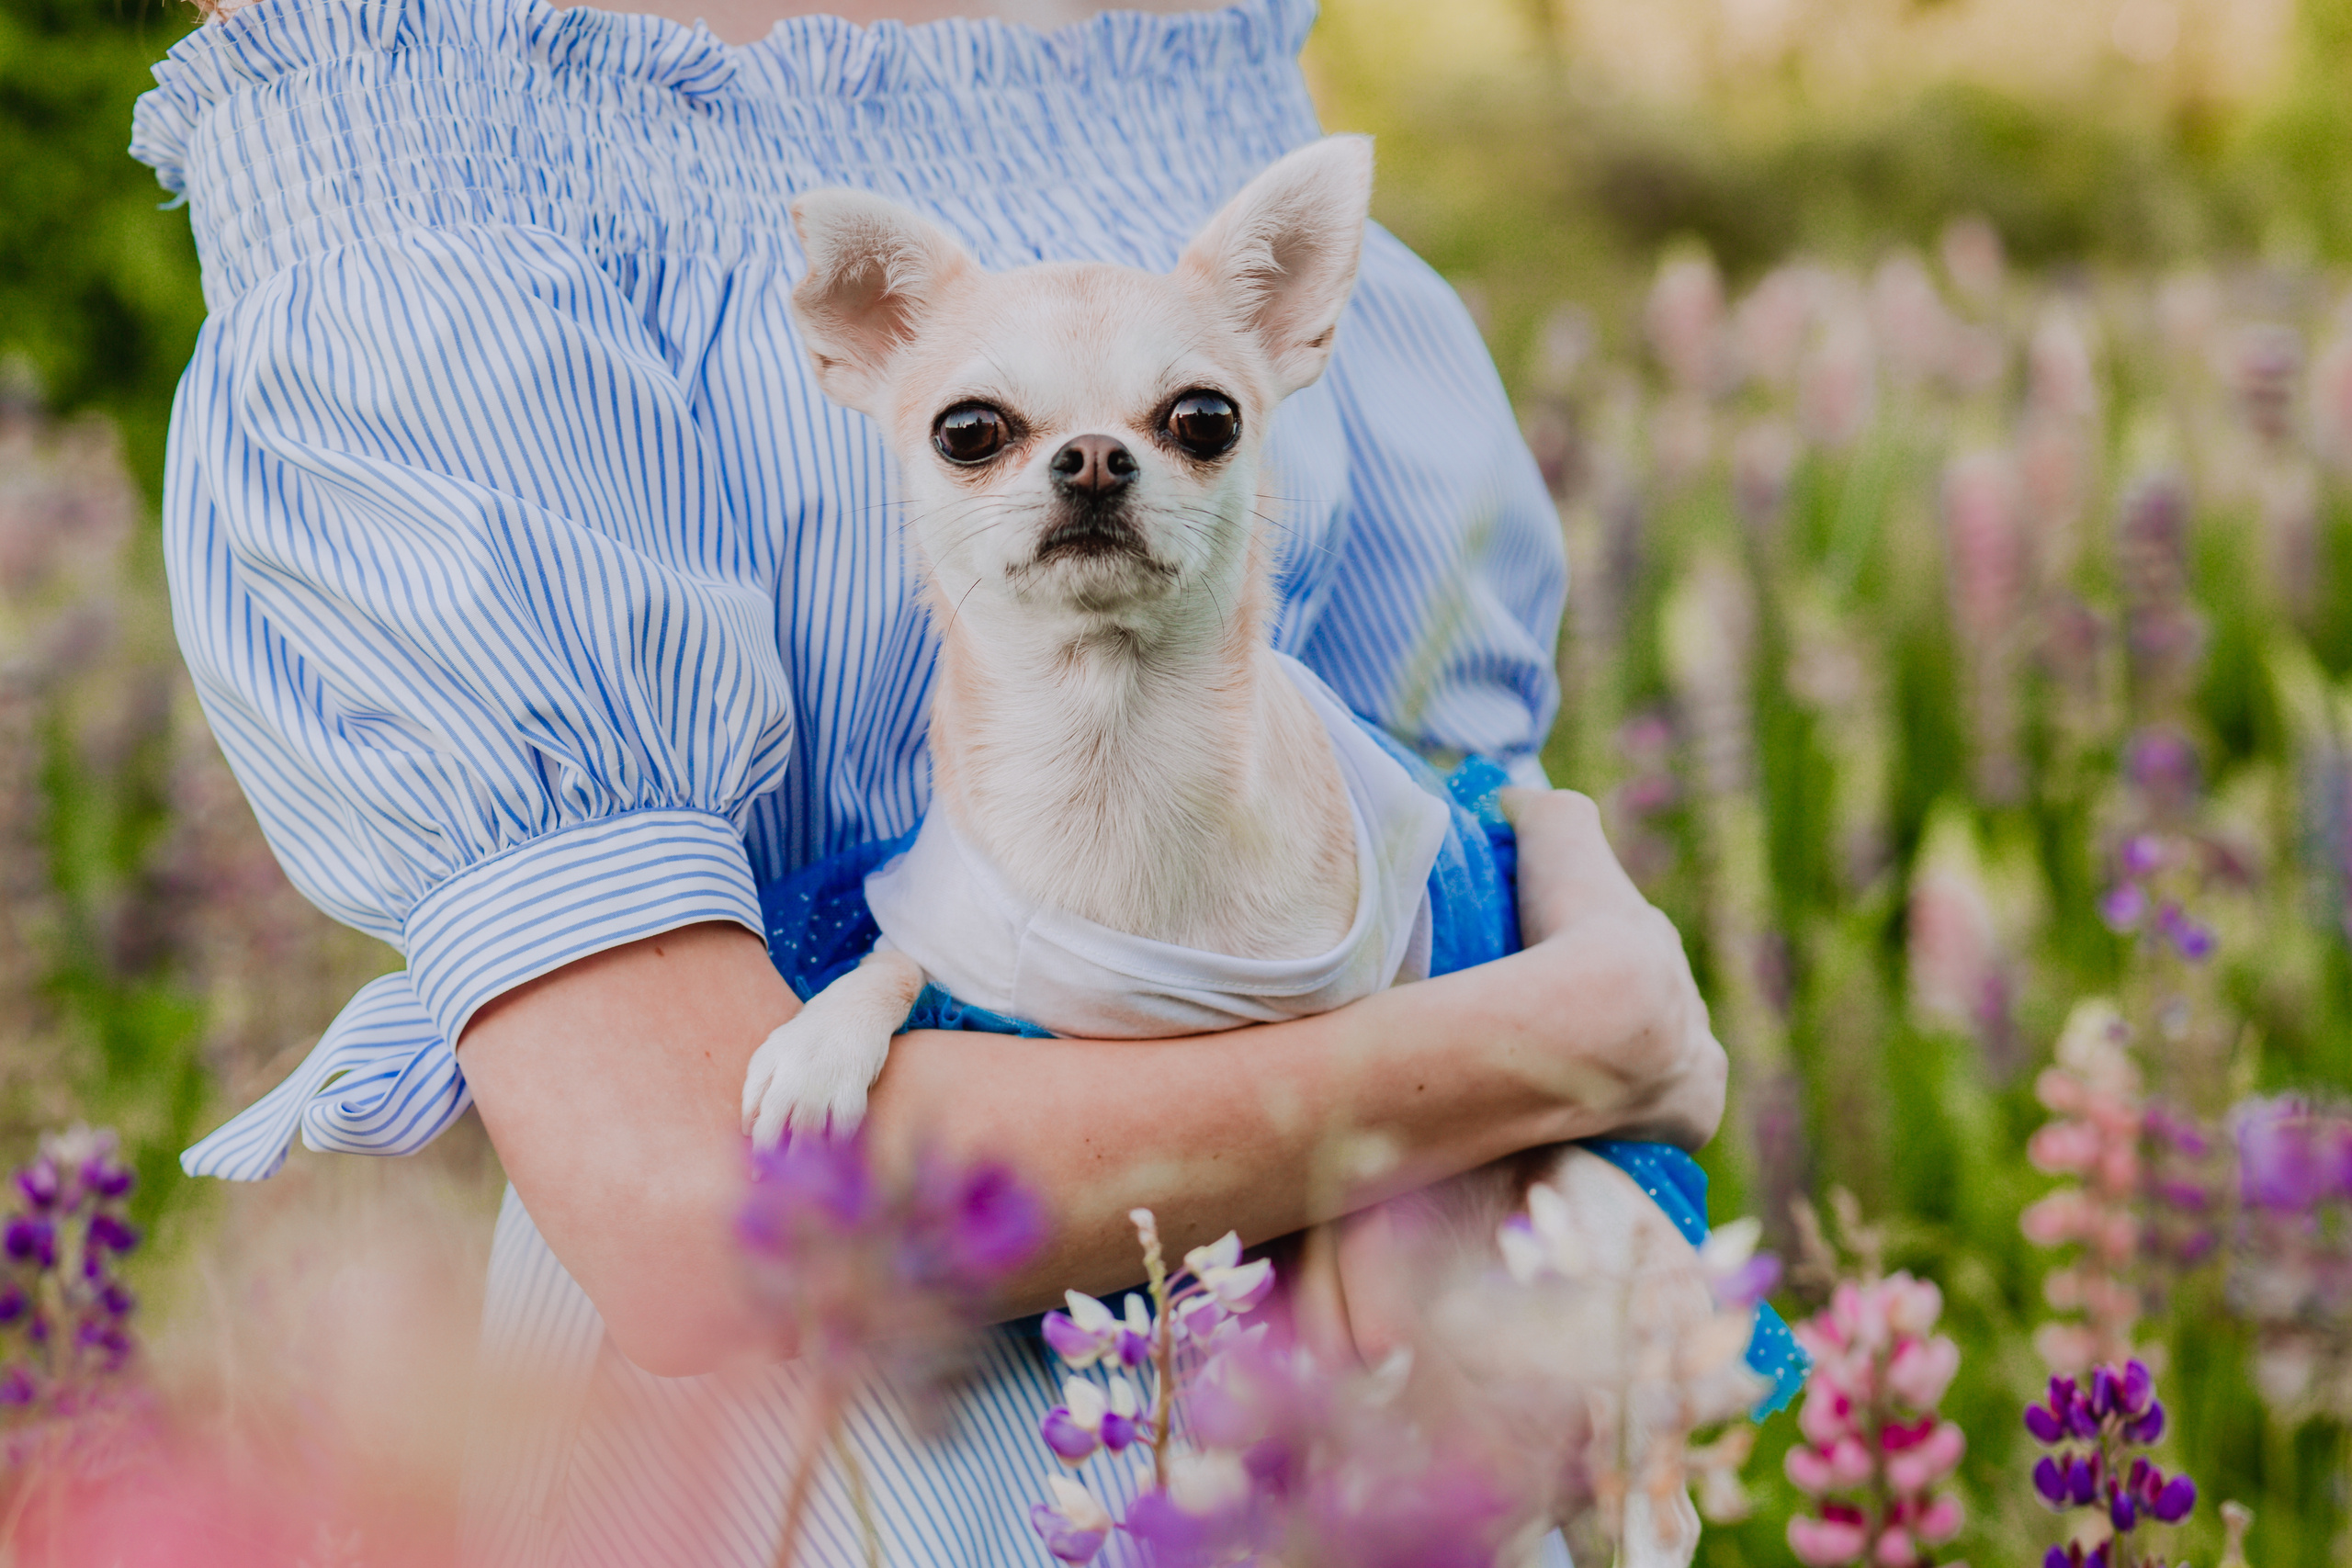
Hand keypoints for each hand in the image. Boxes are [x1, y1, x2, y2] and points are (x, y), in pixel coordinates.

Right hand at [1498, 788, 1727, 1149]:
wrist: (1593, 1021)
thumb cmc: (1568, 925)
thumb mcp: (1555, 836)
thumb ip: (1538, 810)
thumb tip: (1514, 800)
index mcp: (1656, 946)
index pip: (1622, 948)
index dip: (1581, 952)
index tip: (1540, 962)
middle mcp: (1690, 1006)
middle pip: (1647, 1011)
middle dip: (1605, 1017)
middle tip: (1541, 1028)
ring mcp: (1694, 1068)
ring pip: (1658, 1072)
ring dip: (1619, 1076)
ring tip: (1555, 1085)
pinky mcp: (1691, 1121)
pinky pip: (1664, 1126)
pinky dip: (1627, 1125)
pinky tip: (1584, 1128)